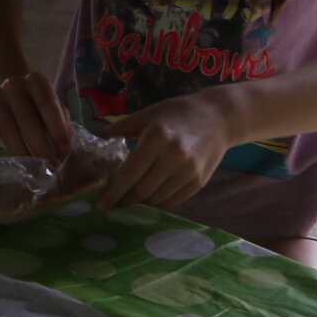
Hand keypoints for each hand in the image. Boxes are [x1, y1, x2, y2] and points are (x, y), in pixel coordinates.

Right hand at [0, 71, 71, 161]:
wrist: (6, 91)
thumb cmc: (36, 105)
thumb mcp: (53, 106)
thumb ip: (62, 123)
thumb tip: (67, 147)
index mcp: (36, 82)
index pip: (47, 104)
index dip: (57, 128)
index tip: (65, 151)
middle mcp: (13, 85)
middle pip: (26, 118)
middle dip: (40, 146)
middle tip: (50, 167)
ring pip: (5, 127)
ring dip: (19, 151)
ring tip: (30, 171)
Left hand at [97, 93, 235, 209]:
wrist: (218, 118)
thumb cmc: (178, 112)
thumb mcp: (147, 114)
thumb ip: (120, 128)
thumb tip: (98, 140)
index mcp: (157, 137)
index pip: (130, 173)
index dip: (113, 191)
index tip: (101, 203)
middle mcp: (174, 156)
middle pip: (142, 190)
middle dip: (124, 200)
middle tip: (112, 203)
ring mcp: (189, 172)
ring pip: (157, 199)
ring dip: (140, 202)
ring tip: (129, 197)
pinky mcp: (199, 182)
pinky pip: (172, 201)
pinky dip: (158, 202)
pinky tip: (149, 196)